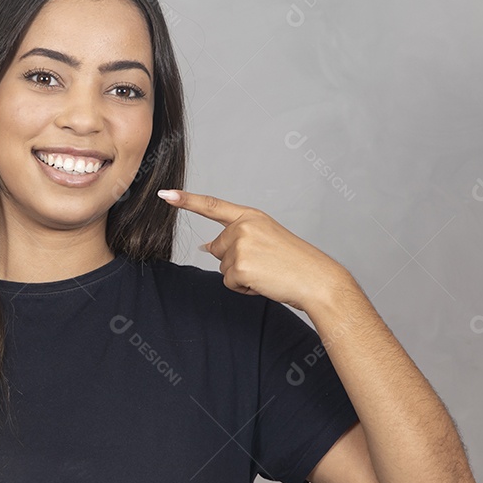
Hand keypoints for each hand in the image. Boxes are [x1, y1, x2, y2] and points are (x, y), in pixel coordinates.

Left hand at [157, 189, 350, 311]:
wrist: (317, 279)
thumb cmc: (295, 261)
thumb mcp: (265, 239)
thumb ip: (235, 238)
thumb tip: (205, 248)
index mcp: (251, 216)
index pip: (212, 206)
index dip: (187, 200)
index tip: (165, 194)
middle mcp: (243, 226)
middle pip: (217, 248)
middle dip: (235, 261)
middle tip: (265, 263)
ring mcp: (240, 245)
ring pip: (223, 267)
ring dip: (241, 275)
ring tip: (268, 272)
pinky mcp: (240, 266)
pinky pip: (230, 283)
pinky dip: (245, 288)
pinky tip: (264, 282)